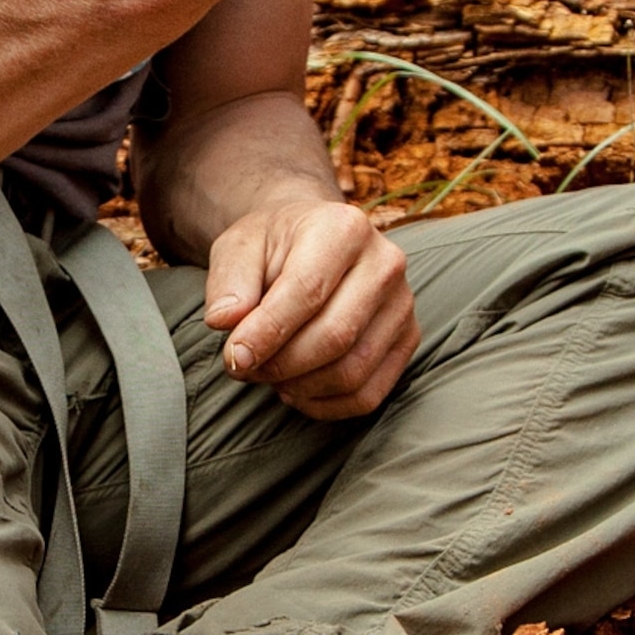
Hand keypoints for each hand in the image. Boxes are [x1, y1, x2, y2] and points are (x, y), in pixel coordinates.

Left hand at [202, 196, 418, 419]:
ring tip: (269, 374)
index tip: (234, 356)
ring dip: (300, 387)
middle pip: (335, 336)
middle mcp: (385, 263)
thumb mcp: (239, 248)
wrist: (313, 243)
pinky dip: (325, 405)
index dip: (267, 333)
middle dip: (281, 365)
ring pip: (353, 371)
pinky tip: (296, 389)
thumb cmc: (274, 248)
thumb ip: (229, 282)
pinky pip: (368, 394)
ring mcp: (403, 303)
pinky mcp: (408, 338)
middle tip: (244, 368)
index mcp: (344, 229)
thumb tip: (226, 321)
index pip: (308, 292)